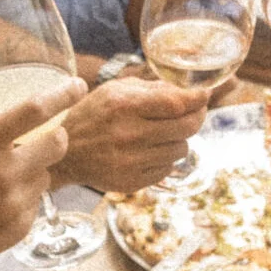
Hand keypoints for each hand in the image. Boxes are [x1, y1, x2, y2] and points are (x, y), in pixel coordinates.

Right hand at [0, 60, 72, 270]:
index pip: (36, 109)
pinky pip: (36, 203)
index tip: (78, 85)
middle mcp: (3, 171)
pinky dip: (24, 198)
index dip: (63, 94)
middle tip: (43, 138)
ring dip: (35, 171)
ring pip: (46, 175)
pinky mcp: (20, 227)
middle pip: (57, 143)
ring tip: (4, 178)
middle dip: (56, 137)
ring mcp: (14, 202)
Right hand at [57, 77, 208, 192]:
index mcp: (124, 105)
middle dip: (196, 117)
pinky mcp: (133, 181)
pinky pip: (168, 168)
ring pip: (181, 149)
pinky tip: (150, 151)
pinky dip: (165, 158)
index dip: (197, 98)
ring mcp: (132, 161)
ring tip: (163, 134)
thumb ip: (152, 89)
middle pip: (186, 127)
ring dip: (178, 139)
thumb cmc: (92, 117)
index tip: (205, 95)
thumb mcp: (115, 91)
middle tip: (194, 113)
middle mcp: (129, 134)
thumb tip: (188, 91)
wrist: (65, 155)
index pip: (176, 103)